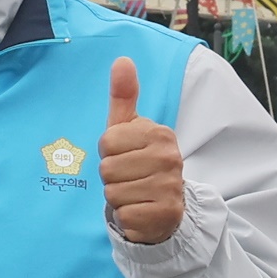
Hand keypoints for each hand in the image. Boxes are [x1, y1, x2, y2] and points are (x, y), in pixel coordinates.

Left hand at [100, 62, 184, 245]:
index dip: (108, 152)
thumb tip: (122, 60)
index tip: (125, 156)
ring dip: (118, 198)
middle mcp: (169, 158)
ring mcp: (169, 187)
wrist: (165, 206)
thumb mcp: (129, 128)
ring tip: (134, 194)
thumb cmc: (139, 162)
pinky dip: (126, 217)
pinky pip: (124, 216)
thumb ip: (124, 96)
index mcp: (159, 134)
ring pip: (113, 193)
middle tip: (130, 178)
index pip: (107, 142)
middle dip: (112, 178)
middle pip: (107, 169)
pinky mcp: (165, 214)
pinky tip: (140, 211)